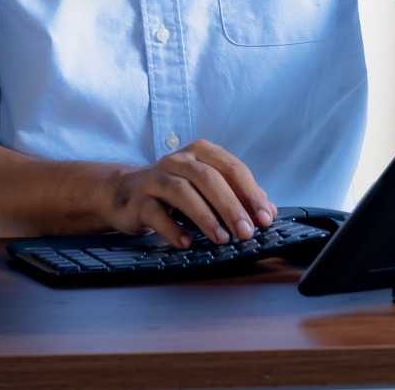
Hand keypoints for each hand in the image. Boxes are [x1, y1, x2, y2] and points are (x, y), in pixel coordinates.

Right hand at [103, 139, 274, 247]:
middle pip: (209, 178)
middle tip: (245, 232)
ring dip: (205, 216)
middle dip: (231, 206)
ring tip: (221, 239)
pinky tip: (186, 242)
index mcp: (201, 152)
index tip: (265, 218)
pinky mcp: (138, 199)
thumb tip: (268, 212)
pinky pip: (156, 213)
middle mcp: (178, 160)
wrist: (126, 193)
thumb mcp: (207, 189)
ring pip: (182, 191)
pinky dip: (173, 229)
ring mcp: (156, 177)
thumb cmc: (175, 191)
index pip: (232, 168)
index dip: (251, 193)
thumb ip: (237, 197)